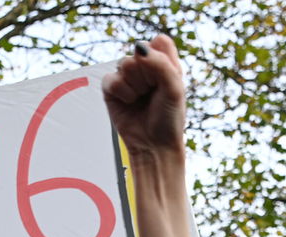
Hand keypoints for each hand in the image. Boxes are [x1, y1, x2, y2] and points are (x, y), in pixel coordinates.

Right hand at [101, 35, 186, 159]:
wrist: (153, 145)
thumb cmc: (168, 118)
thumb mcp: (174, 89)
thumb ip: (160, 64)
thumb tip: (138, 48)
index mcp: (165, 63)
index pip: (160, 42)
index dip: (161, 58)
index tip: (166, 79)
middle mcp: (145, 67)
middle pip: (139, 51)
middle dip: (148, 75)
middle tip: (153, 94)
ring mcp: (127, 77)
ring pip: (124, 64)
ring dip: (135, 86)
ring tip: (141, 100)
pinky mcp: (112, 89)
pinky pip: (111, 79)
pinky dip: (122, 92)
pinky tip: (129, 102)